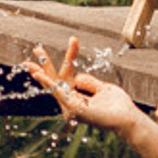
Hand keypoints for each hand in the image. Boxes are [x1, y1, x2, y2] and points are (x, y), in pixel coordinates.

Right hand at [28, 38, 144, 139]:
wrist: (127, 118)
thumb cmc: (118, 106)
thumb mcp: (103, 88)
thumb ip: (89, 82)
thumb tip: (77, 76)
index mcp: (79, 95)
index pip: (70, 73)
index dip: (70, 55)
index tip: (73, 39)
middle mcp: (72, 101)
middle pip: (56, 80)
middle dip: (44, 66)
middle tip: (36, 50)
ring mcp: (71, 107)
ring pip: (53, 86)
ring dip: (41, 75)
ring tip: (30, 65)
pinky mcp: (73, 109)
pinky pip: (58, 94)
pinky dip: (48, 83)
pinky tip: (40, 75)